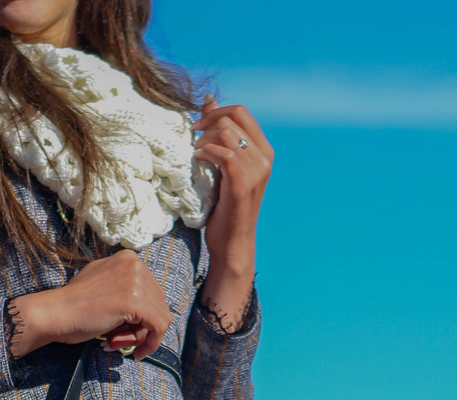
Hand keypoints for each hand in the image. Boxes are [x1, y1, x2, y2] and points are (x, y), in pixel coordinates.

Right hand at [9, 251, 173, 359]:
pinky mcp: (135, 301)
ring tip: (117, 342)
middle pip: (159, 303)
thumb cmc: (74, 306)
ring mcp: (136, 281)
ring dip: (141, 336)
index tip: (127, 331)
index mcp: (128, 259)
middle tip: (119, 339)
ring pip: (160, 317)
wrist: (56, 313)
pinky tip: (138, 354)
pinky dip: (152, 343)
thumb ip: (124, 289)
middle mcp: (135, 265)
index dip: (143, 316)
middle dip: (142, 326)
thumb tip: (144, 308)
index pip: (152, 291)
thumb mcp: (104, 286)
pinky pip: (159, 327)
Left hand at [192, 97, 273, 330]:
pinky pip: (225, 153)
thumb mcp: (223, 167)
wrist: (232, 243)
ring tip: (195, 156)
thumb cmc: (225, 208)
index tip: (196, 126)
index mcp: (263, 150)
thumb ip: (220, 136)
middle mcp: (264, 157)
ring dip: (204, 139)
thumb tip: (208, 99)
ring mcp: (256, 170)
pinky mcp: (243, 184)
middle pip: (235, 115)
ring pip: (227, 132)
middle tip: (191, 136)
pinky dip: (206, 153)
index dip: (215, 111)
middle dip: (208, 120)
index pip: (241, 111)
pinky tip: (197, 162)